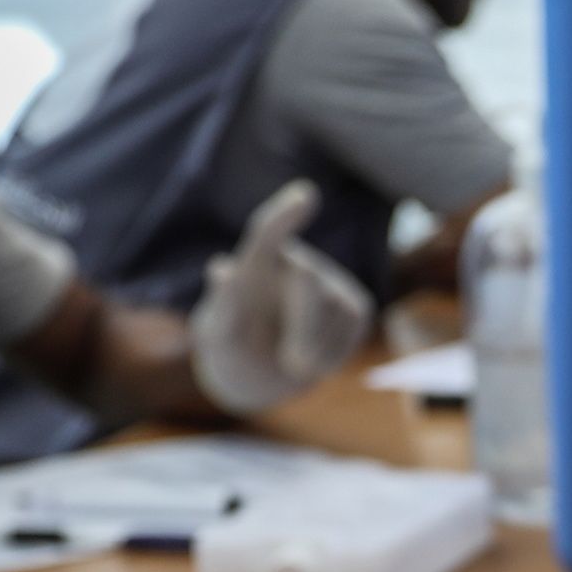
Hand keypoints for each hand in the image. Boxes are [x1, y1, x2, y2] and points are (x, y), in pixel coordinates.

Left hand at [189, 180, 375, 414]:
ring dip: (316, 346)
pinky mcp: (354, 306)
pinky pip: (354, 321)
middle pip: (309, 277)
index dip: (285, 215)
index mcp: (256, 262)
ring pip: (336, 304)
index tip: (306, 195)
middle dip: (304, 324)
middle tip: (292, 366)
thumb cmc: (234, 348)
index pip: (267, 232)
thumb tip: (220, 267)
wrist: (263, 375)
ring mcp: (329, 282)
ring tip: (293, 365)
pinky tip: (316, 362)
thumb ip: (222, 305)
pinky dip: (336, 352)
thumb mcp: (217, 334)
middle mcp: (296, 263)